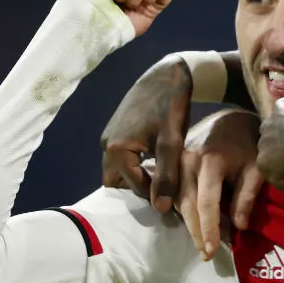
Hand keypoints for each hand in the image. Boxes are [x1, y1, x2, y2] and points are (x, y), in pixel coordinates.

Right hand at [100, 54, 193, 211]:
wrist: (167, 74)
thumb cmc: (170, 106)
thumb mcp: (172, 143)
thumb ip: (166, 176)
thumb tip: (160, 208)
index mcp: (116, 149)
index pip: (134, 187)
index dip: (156, 197)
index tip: (177, 203)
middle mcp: (106, 145)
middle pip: (118, 182)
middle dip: (139, 190)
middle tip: (166, 192)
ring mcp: (109, 137)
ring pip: (119, 170)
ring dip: (138, 178)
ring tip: (164, 179)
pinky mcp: (117, 131)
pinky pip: (122, 158)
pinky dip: (136, 166)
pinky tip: (158, 164)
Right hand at [175, 110, 264, 258]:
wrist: (230, 118)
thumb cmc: (248, 143)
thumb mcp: (256, 167)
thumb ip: (247, 196)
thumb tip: (239, 226)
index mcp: (209, 160)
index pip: (207, 202)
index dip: (209, 229)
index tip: (211, 251)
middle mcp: (187, 160)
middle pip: (188, 204)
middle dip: (196, 232)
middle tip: (205, 255)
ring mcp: (176, 160)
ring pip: (178, 200)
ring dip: (188, 224)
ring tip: (200, 245)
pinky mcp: (172, 163)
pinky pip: (174, 191)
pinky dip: (183, 210)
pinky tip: (192, 225)